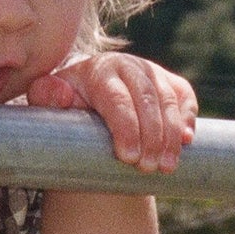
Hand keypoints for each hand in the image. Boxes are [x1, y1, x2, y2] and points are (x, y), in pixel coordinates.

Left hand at [26, 52, 197, 172]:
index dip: (126, 128)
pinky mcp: (169, 82)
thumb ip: (46, 96)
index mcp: (99, 69)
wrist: (88, 104)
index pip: (117, 98)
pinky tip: (187, 141)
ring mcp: (152, 72)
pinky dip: (188, 118)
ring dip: (171, 135)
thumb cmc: (66, 107)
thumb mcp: (49, 102)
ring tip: (166, 167)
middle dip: (151, 136)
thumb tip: (61, 94)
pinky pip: (184, 96)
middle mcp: (128, 65)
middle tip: (148, 168)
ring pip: (168, 100)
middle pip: (147, 99)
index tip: (128, 157)